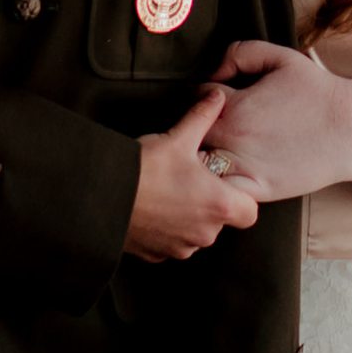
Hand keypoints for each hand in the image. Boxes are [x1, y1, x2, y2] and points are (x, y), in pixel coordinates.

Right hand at [124, 86, 260, 259]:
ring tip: (167, 192)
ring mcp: (180, 247)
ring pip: (196, 233)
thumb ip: (203, 117)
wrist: (102, 196)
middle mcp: (204, 234)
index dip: (239, 197)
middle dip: (209, 202)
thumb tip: (216, 97)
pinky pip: (172, 242)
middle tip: (189, 180)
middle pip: (220, 220)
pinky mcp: (158, 255)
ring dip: (188, 217)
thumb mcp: (177, 139)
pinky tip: (152, 208)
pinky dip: (166, 229)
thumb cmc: (144, 170)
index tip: (222, 182)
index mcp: (218, 206)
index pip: (249, 212)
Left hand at [200, 40, 350, 206]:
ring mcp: (243, 168)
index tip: (219, 97)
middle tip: (212, 124)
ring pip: (200, 168)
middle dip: (195, 127)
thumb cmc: (318, 92)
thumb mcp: (281, 57)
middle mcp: (232, 140)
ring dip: (201, 159)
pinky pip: (223, 194)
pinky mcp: (258, 190)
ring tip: (213, 151)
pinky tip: (227, 175)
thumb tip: (216, 69)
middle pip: (190, 135)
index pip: (196, 98)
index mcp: (233, 107)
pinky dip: (218, 186)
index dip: (205, 94)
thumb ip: (241, 53)